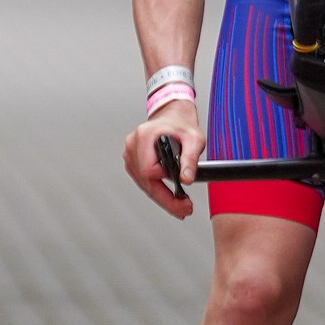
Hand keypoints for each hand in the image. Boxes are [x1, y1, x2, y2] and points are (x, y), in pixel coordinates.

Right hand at [124, 98, 200, 215]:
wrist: (174, 115)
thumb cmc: (181, 124)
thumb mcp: (194, 139)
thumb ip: (190, 159)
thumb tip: (186, 178)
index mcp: (145, 136)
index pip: (148, 169)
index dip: (164, 179)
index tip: (181, 185)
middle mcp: (133, 145)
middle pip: (145, 181)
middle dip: (165, 198)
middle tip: (184, 209)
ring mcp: (131, 153)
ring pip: (143, 184)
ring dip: (161, 197)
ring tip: (179, 205)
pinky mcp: (133, 160)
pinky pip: (143, 180)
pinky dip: (155, 189)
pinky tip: (168, 196)